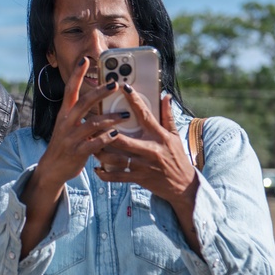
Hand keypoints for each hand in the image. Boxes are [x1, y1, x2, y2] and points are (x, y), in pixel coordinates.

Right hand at [19, 57, 122, 255]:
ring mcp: (71, 137)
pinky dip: (105, 138)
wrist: (52, 169)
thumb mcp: (68, 126)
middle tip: (115, 84)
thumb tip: (97, 100)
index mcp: (64, 113)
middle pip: (83, 102)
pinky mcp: (77, 152)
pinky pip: (93, 144)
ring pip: (92, 123)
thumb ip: (81, 114)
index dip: (77, 74)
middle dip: (100, 92)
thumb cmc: (65, 144)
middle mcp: (66, 122)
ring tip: (125, 114)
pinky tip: (116, 134)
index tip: (85, 60)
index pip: (70, 90)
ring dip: (110, 118)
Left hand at [94, 91, 200, 248]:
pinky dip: (105, 173)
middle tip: (93, 123)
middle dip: (106, 132)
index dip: (134, 101)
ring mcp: (143, 166)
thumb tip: (165, 96)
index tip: (124, 88)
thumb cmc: (177, 157)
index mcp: (160, 136)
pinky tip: (96, 167)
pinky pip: (117, 177)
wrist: (183, 186)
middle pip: (123, 140)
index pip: (146, 115)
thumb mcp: (175, 135)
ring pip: (116, 158)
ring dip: (101, 151)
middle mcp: (151, 150)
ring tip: (90, 143)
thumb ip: (168, 115)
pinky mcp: (138, 179)